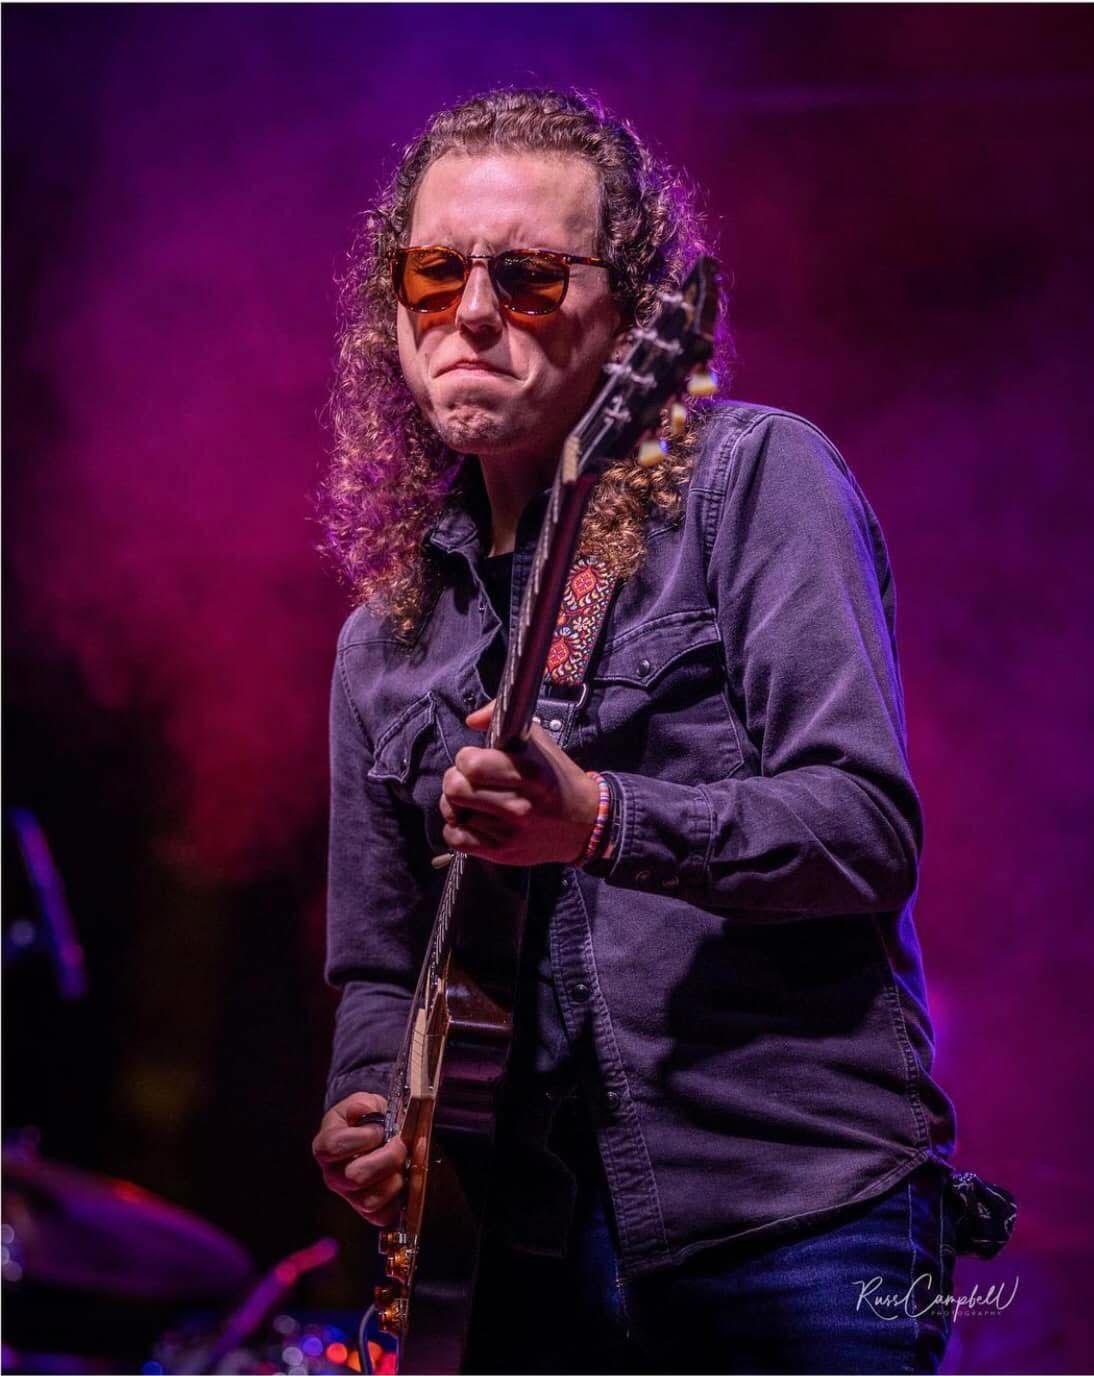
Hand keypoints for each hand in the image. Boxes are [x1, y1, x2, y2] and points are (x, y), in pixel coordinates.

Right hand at [312, 1092, 406, 1226]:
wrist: (372, 1134)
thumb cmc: (366, 1120)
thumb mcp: (364, 1104)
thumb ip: (362, 1105)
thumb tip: (360, 1110)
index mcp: (326, 1146)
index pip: (335, 1146)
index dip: (363, 1137)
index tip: (379, 1128)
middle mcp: (333, 1176)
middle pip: (356, 1177)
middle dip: (387, 1157)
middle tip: (400, 1143)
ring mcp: (349, 1196)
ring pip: (370, 1200)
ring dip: (395, 1178)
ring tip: (403, 1162)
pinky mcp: (368, 1211)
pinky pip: (382, 1216)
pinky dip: (398, 1199)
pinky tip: (404, 1179)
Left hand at [439, 699, 600, 865]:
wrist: (583, 823)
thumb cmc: (556, 779)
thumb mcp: (538, 740)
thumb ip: (501, 718)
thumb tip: (471, 720)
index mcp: (528, 773)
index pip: (471, 764)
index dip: (466, 758)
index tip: (475, 760)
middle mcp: (518, 805)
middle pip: (455, 789)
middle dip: (456, 779)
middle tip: (469, 780)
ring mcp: (508, 832)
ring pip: (453, 813)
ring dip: (458, 805)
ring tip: (474, 800)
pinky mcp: (501, 852)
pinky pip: (456, 839)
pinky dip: (458, 829)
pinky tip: (472, 821)